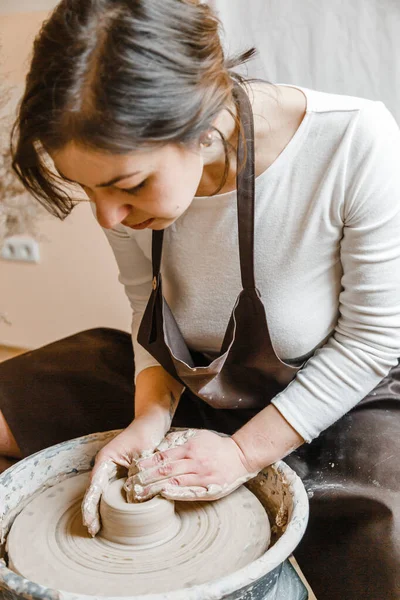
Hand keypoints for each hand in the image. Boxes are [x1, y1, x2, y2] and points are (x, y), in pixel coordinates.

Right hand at [81, 417, 165, 535]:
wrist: (152, 421)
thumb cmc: (146, 432)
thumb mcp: (143, 452)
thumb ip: (139, 473)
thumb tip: (134, 497)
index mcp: (106, 459)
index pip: (94, 486)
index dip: (91, 506)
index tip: (90, 523)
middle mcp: (106, 465)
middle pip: (95, 492)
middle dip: (92, 512)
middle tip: (93, 531)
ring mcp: (113, 470)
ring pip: (103, 493)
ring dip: (100, 509)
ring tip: (97, 529)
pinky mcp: (122, 473)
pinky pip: (115, 490)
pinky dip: (112, 503)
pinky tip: (112, 516)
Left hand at [124, 429, 259, 501]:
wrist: (240, 456)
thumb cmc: (216, 446)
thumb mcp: (197, 436)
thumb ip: (178, 440)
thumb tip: (159, 446)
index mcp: (189, 448)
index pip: (163, 457)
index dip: (146, 464)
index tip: (133, 470)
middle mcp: (194, 461)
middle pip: (165, 470)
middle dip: (146, 478)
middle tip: (130, 485)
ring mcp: (202, 475)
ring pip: (175, 482)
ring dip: (155, 488)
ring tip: (140, 493)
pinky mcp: (209, 488)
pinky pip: (190, 492)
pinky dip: (175, 493)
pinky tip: (163, 495)